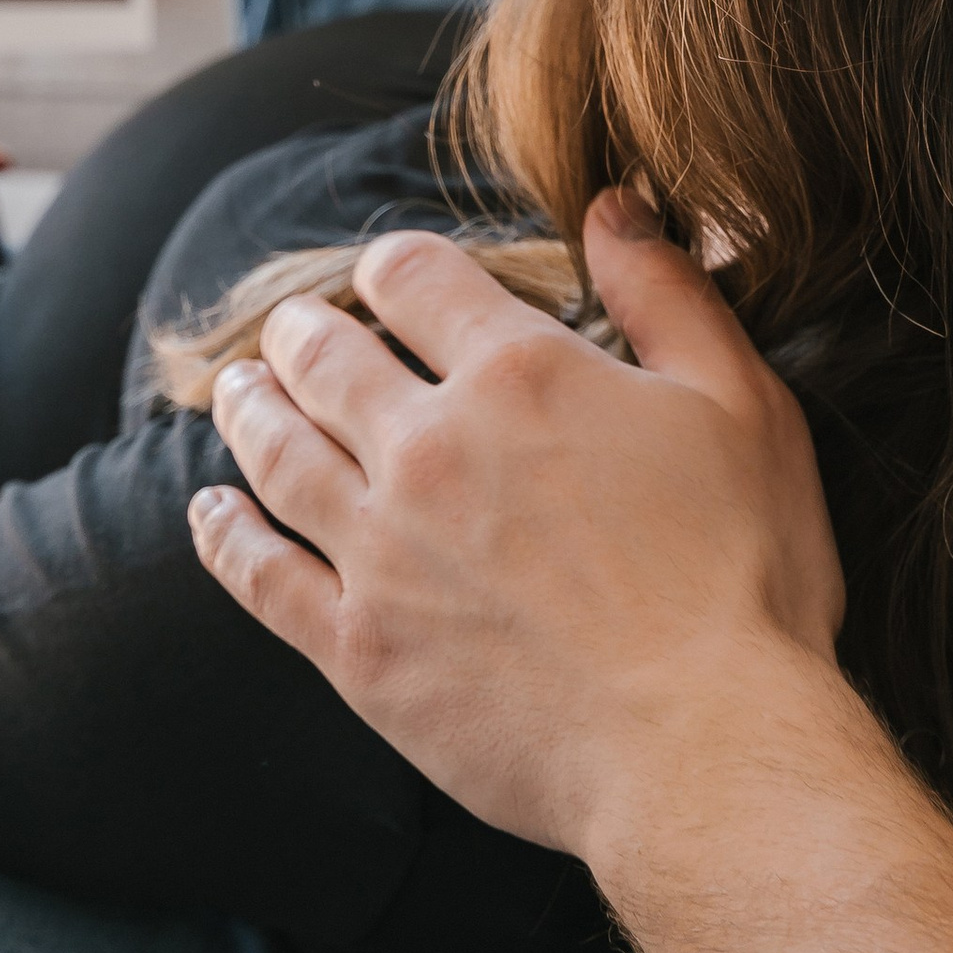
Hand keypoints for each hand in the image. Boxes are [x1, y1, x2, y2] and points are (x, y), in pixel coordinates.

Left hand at [188, 195, 846, 864]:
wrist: (702, 749)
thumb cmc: (742, 579)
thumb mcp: (743, 406)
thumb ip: (668, 294)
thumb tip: (614, 204)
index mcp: (520, 374)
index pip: (413, 278)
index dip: (393, 267)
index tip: (388, 278)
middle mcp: (429, 448)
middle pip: (326, 358)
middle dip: (303, 331)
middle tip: (290, 329)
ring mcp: (380, 551)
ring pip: (279, 454)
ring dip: (249, 410)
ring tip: (237, 390)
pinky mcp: (359, 649)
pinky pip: (259, 574)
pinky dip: (223, 534)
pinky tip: (209, 510)